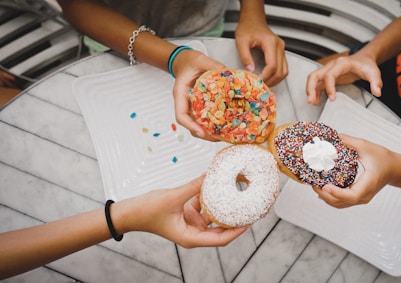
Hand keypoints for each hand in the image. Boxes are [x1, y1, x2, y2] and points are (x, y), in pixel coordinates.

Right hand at [129, 175, 247, 247]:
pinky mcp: (187, 212)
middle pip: (221, 229)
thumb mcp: (173, 197)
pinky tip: (219, 185)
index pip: (221, 239)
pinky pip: (204, 205)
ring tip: (239, 195)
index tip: (250, 221)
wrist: (129, 212)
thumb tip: (211, 176)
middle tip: (251, 208)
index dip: (238, 231)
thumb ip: (194, 187)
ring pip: (213, 215)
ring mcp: (191, 222)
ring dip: (224, 206)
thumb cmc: (146, 212)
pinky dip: (210, 196)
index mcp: (191, 237)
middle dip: (235, 219)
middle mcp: (194, 232)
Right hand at [171, 49, 224, 140]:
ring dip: (209, 132)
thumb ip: (213, 66)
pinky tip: (225, 126)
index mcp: (181, 94)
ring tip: (224, 135)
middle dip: (203, 134)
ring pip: (198, 124)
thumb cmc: (189, 61)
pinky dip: (213, 124)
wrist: (185, 60)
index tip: (201, 132)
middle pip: (190, 125)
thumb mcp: (201, 60)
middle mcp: (185, 103)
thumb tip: (229, 73)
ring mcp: (192, 106)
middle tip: (218, 138)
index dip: (190, 126)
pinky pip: (205, 118)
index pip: (181, 115)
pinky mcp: (200, 106)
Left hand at [234, 18, 287, 85]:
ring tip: (264, 84)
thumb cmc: (247, 28)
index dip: (266, 76)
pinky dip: (277, 76)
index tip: (257, 82)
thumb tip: (250, 71)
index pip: (272, 65)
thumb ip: (245, 56)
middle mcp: (279, 46)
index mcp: (270, 43)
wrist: (253, 20)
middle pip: (280, 71)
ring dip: (275, 80)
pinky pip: (283, 68)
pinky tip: (268, 78)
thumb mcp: (241, 41)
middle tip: (260, 86)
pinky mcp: (281, 52)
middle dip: (271, 81)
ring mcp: (282, 49)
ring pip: (284, 71)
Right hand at [306, 53, 382, 103]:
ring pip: (313, 79)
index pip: (330, 74)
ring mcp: (327, 71)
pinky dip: (314, 92)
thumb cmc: (366, 65)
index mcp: (341, 64)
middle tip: (311, 100)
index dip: (329, 87)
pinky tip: (316, 101)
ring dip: (310, 90)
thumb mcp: (374, 73)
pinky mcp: (327, 77)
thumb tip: (377, 92)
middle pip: (315, 75)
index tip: (332, 99)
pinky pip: (317, 84)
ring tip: (312, 102)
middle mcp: (331, 66)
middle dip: (311, 88)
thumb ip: (376, 82)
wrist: (363, 59)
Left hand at [312, 134, 397, 207]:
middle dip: (325, 195)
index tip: (325, 186)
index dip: (337, 193)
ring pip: (341, 204)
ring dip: (326, 197)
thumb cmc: (383, 158)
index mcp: (368, 183)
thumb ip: (349, 142)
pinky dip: (331, 197)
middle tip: (313, 183)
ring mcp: (361, 198)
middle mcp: (364, 195)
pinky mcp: (358, 197)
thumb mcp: (366, 146)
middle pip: (342, 202)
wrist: (395, 169)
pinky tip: (322, 188)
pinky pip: (342, 201)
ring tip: (315, 185)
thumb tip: (332, 137)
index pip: (352, 195)